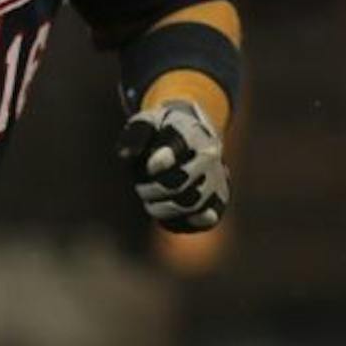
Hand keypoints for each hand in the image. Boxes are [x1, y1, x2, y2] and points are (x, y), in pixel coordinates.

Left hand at [117, 99, 227, 233]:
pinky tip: (169, 218)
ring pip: (191, 204)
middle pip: (178, 183)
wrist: (192, 138)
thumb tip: (126, 156)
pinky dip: (185, 223)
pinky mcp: (219, 200)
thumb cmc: (161, 132)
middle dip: (151, 190)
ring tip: (151, 201)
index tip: (150, 167)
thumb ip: (135, 135)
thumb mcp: (145, 123)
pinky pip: (207, 220)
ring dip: (162, 209)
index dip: (160, 161)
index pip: (178, 148)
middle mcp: (208, 156)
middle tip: (140, 187)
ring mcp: (216, 178)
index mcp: (190, 132)